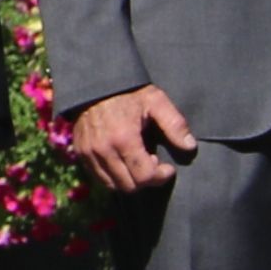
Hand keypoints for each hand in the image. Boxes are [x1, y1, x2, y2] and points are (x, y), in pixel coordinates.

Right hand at [69, 84, 197, 193]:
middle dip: (146, 180)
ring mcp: (89, 153)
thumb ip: (174, 124)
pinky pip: (98, 177)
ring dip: (129, 180)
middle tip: (153, 164)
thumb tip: (190, 146)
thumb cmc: (128, 92)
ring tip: (137, 164)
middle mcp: (104, 150)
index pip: (144, 176)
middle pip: (129, 186)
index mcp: (124, 138)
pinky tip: (122, 162)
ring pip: (112, 185)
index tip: (168, 168)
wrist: (94, 83)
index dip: (160, 177)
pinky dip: (113, 177)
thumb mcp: (156, 101)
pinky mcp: (80, 153)